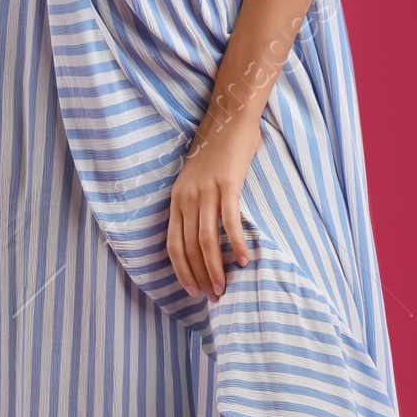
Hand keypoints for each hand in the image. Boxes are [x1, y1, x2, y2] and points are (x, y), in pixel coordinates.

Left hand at [166, 113, 257, 298]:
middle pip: (188, 248)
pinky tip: (244, 260)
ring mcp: (206, 192)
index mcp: (176, 200)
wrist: (228, 119)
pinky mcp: (227, 185)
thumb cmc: (216, 151)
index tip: (191, 291)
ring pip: (205, 241)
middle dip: (199, 276)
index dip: (181, 271)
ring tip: (224, 288)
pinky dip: (234, 244)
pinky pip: (229, 222)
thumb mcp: (194, 180)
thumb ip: (195, 205)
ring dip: (215, 268)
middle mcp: (187, 198)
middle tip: (212, 297)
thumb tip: (203, 235)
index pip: (172, 245)